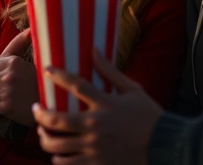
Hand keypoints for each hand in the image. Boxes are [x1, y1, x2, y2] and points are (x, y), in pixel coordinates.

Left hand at [0, 29, 37, 125]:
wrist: (46, 107)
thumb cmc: (31, 81)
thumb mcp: (23, 60)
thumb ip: (19, 43)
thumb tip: (29, 28)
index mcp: (13, 62)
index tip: (6, 80)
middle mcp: (9, 76)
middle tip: (7, 90)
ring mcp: (8, 92)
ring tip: (8, 98)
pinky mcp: (7, 108)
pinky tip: (8, 106)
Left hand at [32, 49, 162, 164]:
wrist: (166, 146)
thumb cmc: (149, 116)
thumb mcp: (133, 90)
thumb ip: (110, 71)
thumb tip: (94, 49)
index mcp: (106, 104)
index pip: (76, 85)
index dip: (58, 75)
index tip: (47, 70)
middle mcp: (97, 125)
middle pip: (57, 119)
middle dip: (40, 114)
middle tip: (36, 110)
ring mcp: (96, 147)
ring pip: (57, 145)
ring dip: (46, 139)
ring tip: (44, 134)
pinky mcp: (98, 164)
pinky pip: (69, 164)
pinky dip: (60, 159)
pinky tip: (59, 154)